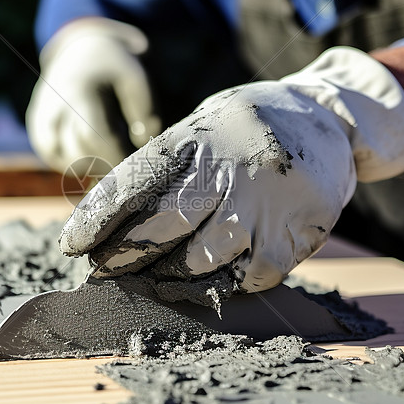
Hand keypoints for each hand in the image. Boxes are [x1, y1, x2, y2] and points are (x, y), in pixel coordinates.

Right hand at [26, 18, 162, 174]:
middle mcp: (53, 107)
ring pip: (62, 161)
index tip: (134, 162)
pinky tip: (92, 152)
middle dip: (105, 165)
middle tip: (125, 164)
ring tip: (109, 153)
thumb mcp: (135, 77)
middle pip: (76, 154)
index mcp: (78, 91)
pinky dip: (74, 162)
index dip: (114, 156)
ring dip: (89, 166)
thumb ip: (145, 108)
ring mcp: (41, 118)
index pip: (92, 136)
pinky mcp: (37, 128)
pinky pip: (53, 157)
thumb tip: (141, 141)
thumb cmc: (112, 67)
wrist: (79, 49)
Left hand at [59, 47, 403, 292]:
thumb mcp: (203, 125)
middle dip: (124, 255)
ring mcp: (262, 202)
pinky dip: (221, 287)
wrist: (330, 117)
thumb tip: (109, 216)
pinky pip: (247, 277)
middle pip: (161, 225)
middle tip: (104, 272)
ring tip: (154, 280)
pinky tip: (207, 283)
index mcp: (196, 137)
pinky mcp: (294, 232)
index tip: (72, 246)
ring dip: (169, 277)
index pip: (135, 180)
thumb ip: (165, 165)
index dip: (97, 217)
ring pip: (200, 258)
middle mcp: (227, 168)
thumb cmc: (246, 129)